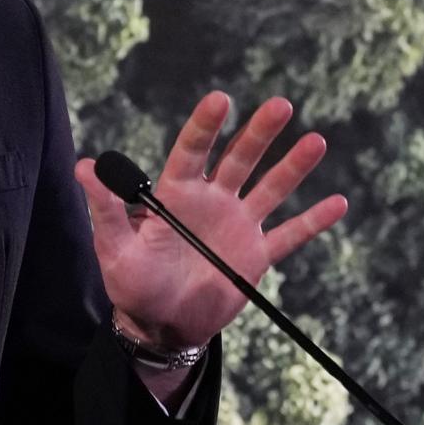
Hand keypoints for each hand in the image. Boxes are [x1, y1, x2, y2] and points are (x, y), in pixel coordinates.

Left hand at [74, 91, 349, 351]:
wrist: (160, 325)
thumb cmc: (131, 285)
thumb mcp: (114, 249)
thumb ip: (105, 208)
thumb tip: (85, 167)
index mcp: (176, 194)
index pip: (193, 151)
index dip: (206, 126)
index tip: (221, 100)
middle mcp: (212, 201)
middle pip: (239, 159)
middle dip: (259, 132)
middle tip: (280, 105)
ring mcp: (237, 225)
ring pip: (270, 188)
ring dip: (292, 166)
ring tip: (315, 141)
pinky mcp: (256, 254)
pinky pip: (289, 234)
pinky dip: (313, 221)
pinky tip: (338, 204)